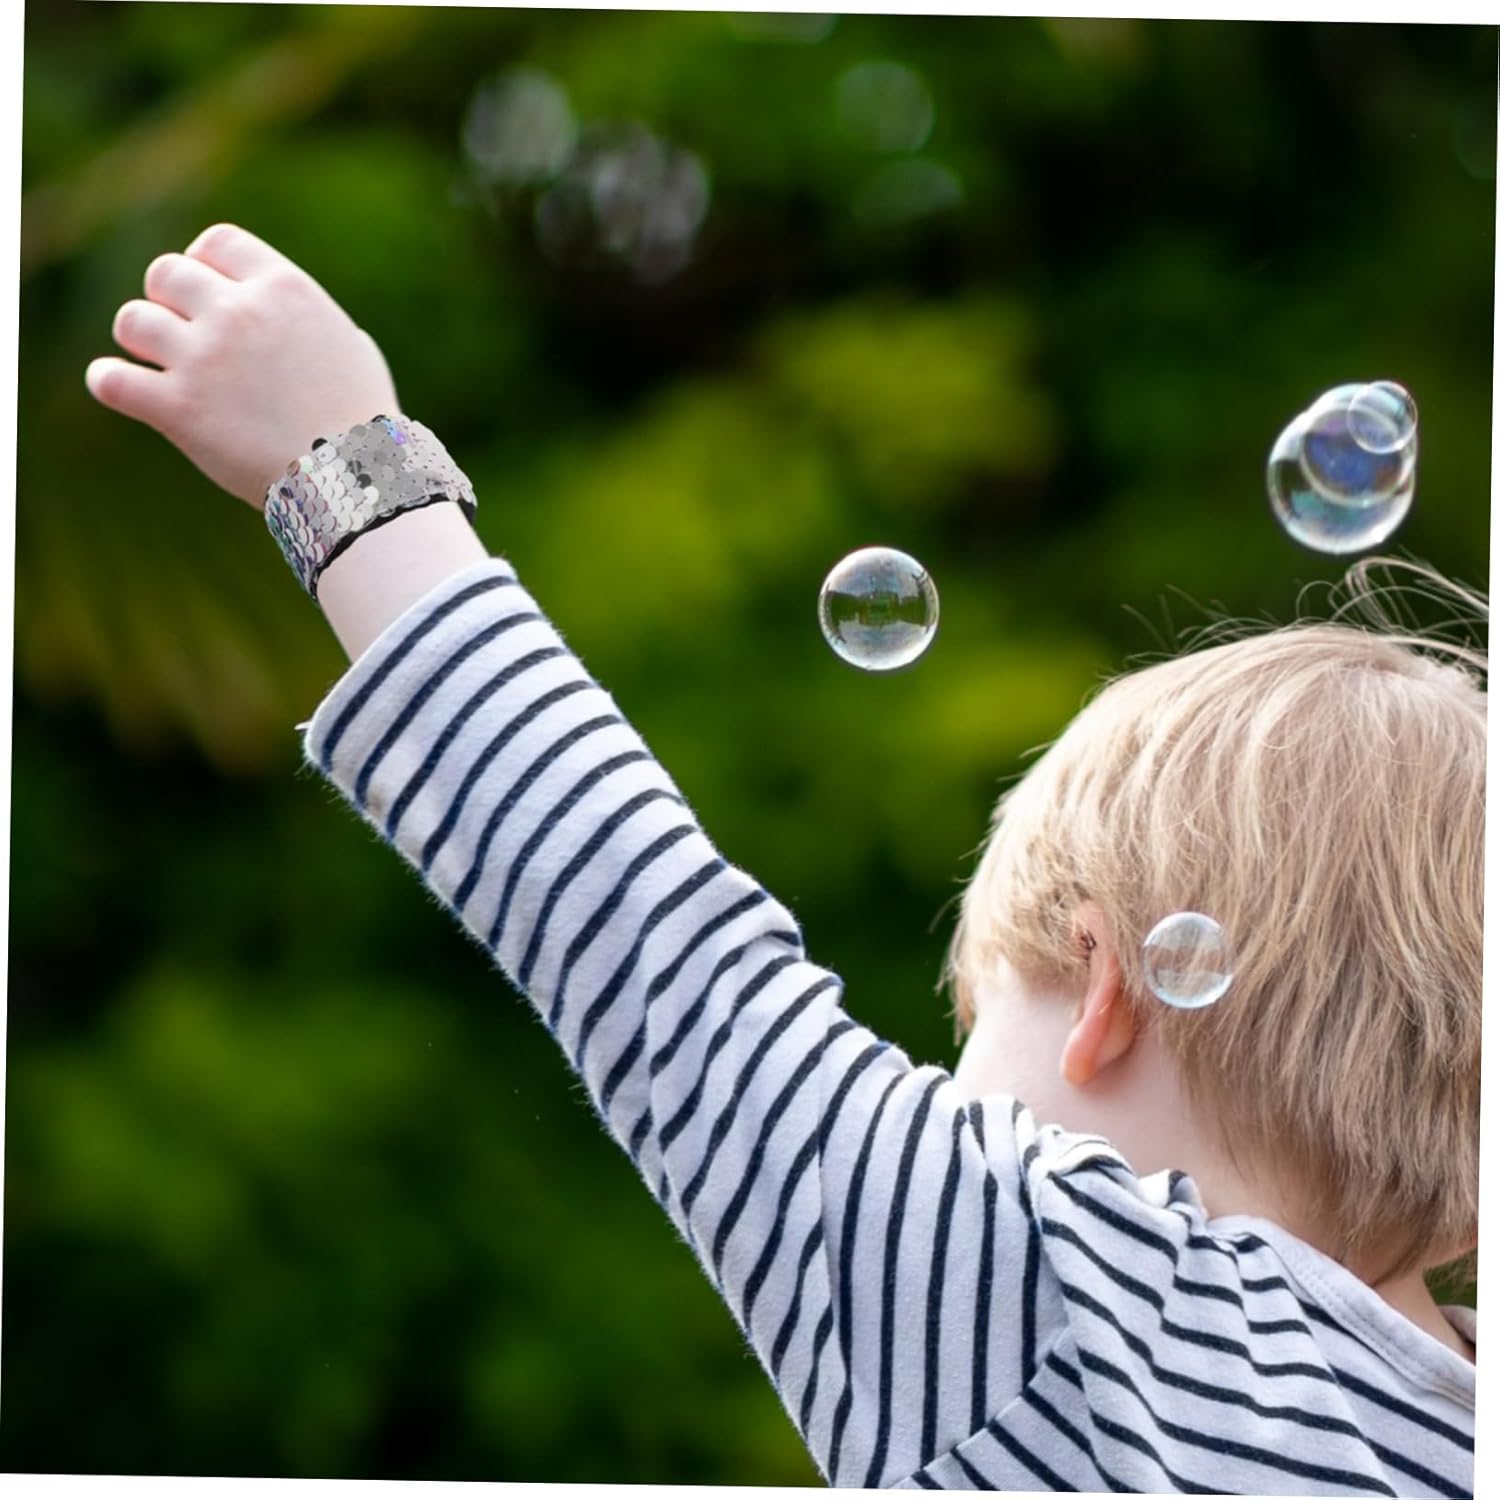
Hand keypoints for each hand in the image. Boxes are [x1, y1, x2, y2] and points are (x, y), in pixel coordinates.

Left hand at [85, 223, 400, 509]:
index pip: (216, 243)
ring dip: (139, 339)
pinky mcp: (179, 409)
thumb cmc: (364, 421)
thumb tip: (300, 325)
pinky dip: (109, 381)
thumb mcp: (353, 349)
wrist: (359, 479)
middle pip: (166, 274)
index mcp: (284, 289)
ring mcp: (205, 359)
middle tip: (181, 334)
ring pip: (132, 320)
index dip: (203, 264)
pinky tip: (119, 386)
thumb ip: (313, 322)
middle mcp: (239, 313)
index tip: (204, 293)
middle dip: (168, 301)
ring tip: (157, 363)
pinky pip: (111, 380)